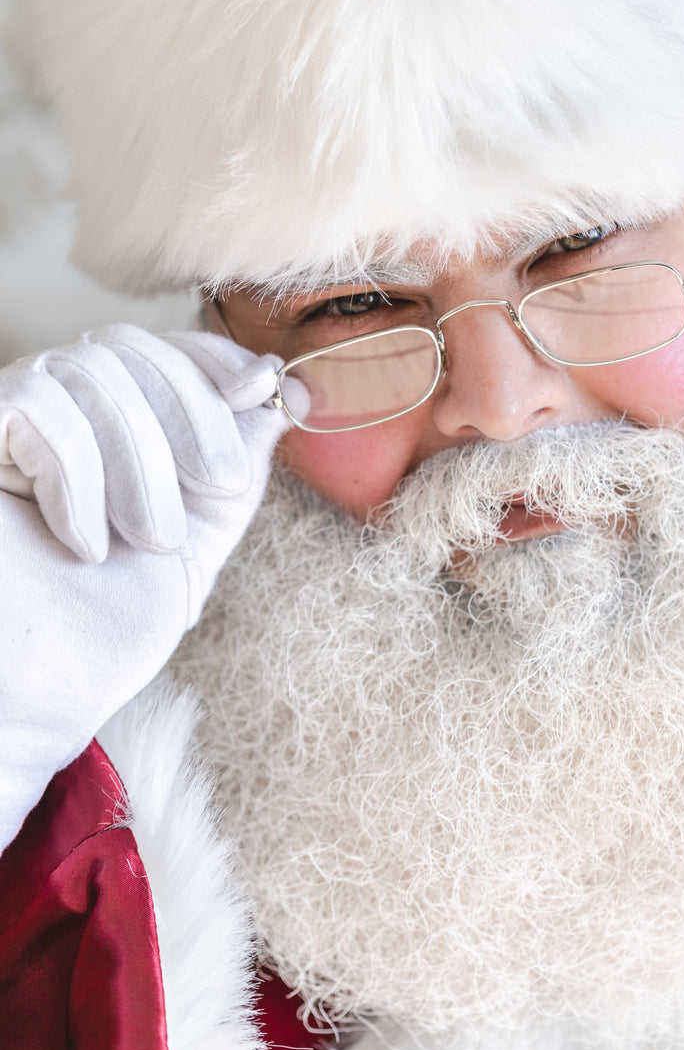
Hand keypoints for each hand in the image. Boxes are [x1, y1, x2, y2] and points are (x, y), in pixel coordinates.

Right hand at [0, 326, 287, 848]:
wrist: (29, 702)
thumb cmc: (99, 636)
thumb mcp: (195, 546)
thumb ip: (235, 471)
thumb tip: (289, 393)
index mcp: (105, 432)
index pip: (158, 350)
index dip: (212, 357)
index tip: (260, 384)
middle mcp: (50, 415)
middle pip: (130, 347)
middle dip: (192, 411)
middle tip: (217, 484)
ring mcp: (6, 427)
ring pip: (93, 370)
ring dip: (143, 460)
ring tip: (148, 538)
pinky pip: (38, 405)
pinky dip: (79, 472)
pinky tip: (82, 541)